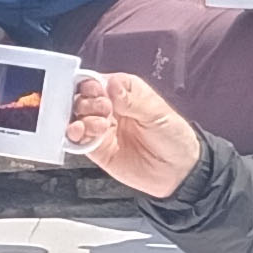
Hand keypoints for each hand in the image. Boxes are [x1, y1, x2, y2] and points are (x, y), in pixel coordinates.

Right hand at [67, 67, 203, 198]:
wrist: (178, 172)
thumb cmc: (174, 138)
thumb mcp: (157, 112)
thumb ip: (132, 99)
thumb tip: (111, 85)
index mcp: (124, 93)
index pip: (97, 81)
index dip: (91, 85)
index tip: (98, 92)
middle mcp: (110, 109)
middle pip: (81, 98)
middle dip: (86, 102)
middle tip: (104, 111)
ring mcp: (102, 129)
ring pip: (76, 118)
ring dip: (79, 118)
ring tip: (98, 125)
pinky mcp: (97, 150)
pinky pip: (77, 140)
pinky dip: (74, 136)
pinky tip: (81, 133)